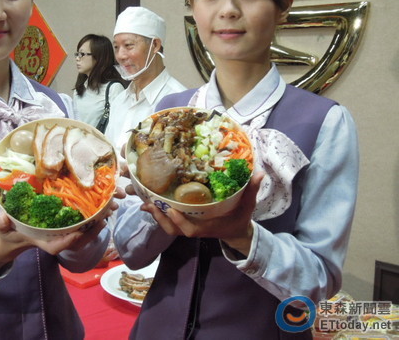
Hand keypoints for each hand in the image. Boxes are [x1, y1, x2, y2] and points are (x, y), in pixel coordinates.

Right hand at [0, 193, 123, 273]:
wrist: (12, 235)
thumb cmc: (7, 231)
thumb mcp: (2, 228)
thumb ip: (2, 224)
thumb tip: (2, 219)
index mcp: (45, 242)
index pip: (62, 244)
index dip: (75, 238)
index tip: (86, 229)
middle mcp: (58, 238)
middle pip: (80, 236)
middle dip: (95, 226)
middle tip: (108, 213)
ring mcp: (64, 232)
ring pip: (86, 229)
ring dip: (99, 218)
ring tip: (112, 205)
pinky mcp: (67, 224)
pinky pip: (84, 222)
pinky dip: (94, 214)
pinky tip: (103, 202)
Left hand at [141, 173, 263, 254]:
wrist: (236, 231)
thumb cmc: (239, 218)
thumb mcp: (247, 205)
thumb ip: (251, 190)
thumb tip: (259, 173)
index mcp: (205, 227)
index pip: (188, 229)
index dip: (178, 221)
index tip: (171, 210)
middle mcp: (194, 228)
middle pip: (172, 228)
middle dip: (160, 218)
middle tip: (149, 203)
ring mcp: (188, 226)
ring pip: (167, 226)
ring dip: (156, 215)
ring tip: (145, 201)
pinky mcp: (184, 222)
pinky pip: (168, 221)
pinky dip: (158, 212)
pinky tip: (149, 200)